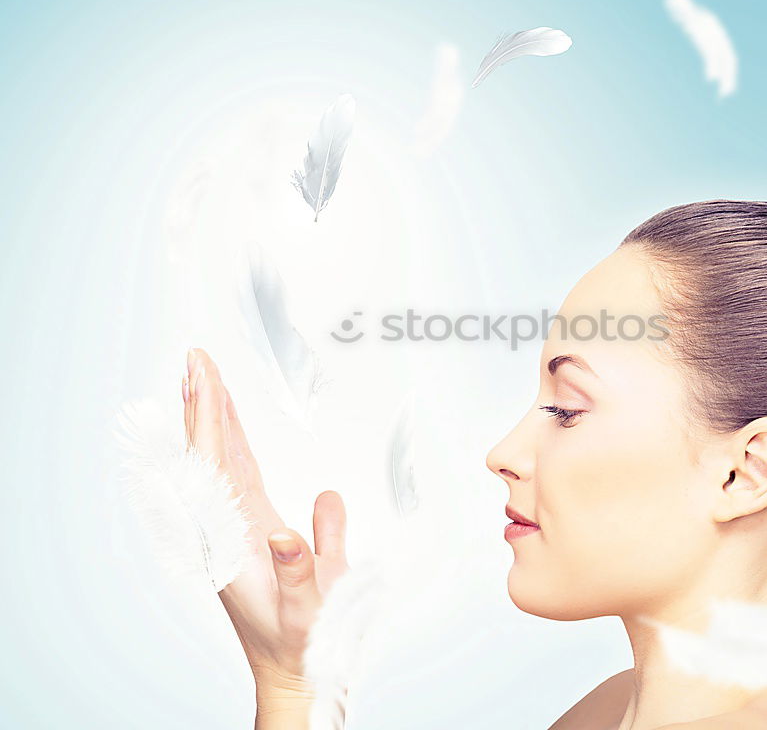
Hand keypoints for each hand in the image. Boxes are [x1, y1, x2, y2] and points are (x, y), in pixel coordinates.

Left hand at [183, 348, 348, 709]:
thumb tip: (288, 535)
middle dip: (202, 404)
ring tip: (206, 378)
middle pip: (209, 456)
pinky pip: (243, 475)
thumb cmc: (303, 644)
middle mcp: (228, 529)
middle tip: (196, 359)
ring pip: (222, 461)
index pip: (215, 470)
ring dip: (214, 418)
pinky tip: (232, 425)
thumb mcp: (307, 615)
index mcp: (231, 543)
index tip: (204, 381)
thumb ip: (300, 573)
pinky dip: (235, 444)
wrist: (295, 671)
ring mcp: (240, 527)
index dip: (208, 422)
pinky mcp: (258, 529)